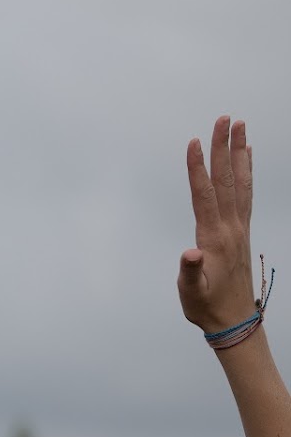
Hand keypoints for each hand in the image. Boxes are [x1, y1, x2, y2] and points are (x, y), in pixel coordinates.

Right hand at [178, 116, 258, 336]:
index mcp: (214, 238)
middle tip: (224, 118)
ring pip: (239, 181)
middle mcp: (231, 227)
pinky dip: (246, 170)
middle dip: (223, 148)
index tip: (194, 142)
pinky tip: (246, 155)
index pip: (205, 196)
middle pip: (226, 179)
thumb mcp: (191, 294)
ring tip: (239, 126)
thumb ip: (190, 273)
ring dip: (239, 152)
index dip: (197, 169)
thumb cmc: (206, 306)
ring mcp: (239, 226)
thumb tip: (189, 254)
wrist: (233, 318)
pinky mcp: (241, 230)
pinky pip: (245, 192)